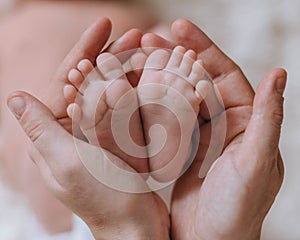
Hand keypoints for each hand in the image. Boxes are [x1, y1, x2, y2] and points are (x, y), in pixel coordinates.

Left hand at [7, 19, 169, 239]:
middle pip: (92, 82)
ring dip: (129, 68)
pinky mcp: (119, 141)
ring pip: (113, 93)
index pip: (66, 81)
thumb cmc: (103, 199)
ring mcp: (99, 135)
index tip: (105, 25)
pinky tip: (152, 74)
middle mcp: (74, 131)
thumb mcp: (68, 162)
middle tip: (136, 33)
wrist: (135, 226)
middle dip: (113, 55)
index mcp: (55, 134)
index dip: (84, 50)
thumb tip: (14, 96)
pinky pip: (128, 110)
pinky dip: (140, 91)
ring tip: (147, 48)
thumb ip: (41, 129)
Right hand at [142, 19, 285, 238]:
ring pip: (180, 97)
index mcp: (245, 122)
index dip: (203, 49)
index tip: (179, 28)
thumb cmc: (237, 210)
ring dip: (162, 77)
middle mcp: (224, 124)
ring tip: (139, 58)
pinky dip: (154, 104)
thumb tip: (278, 73)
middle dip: (176, 57)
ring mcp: (201, 135)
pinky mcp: (181, 148)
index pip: (224, 75)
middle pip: (198, 81)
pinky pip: (168, 119)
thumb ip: (267, 119)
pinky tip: (137, 91)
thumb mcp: (255, 163)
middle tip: (150, 37)